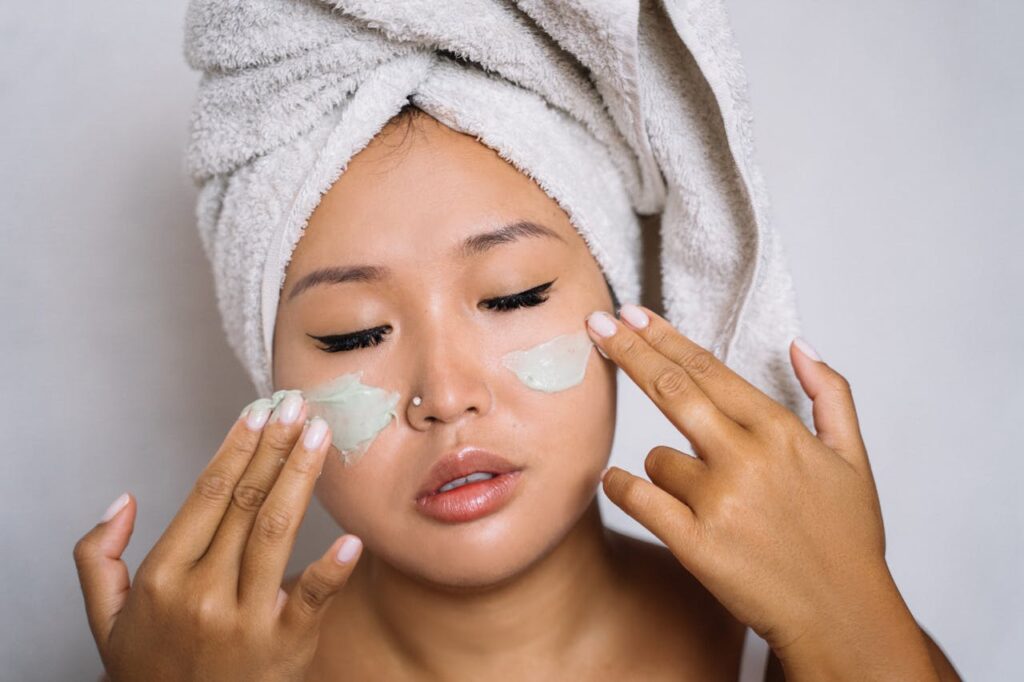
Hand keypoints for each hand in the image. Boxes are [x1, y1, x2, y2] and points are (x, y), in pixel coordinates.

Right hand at [72, 395, 362, 680]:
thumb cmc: (152, 668)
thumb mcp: (106, 617)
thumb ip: (98, 557)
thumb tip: (122, 502)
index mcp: (163, 576)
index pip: (207, 494)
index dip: (236, 448)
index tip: (258, 412)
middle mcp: (203, 592)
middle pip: (245, 502)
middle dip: (275, 447)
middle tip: (297, 406)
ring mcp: (245, 618)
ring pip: (276, 531)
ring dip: (300, 477)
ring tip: (319, 436)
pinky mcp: (283, 642)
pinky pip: (312, 598)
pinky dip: (332, 568)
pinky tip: (351, 538)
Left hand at [586, 304, 917, 660]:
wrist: (841, 617)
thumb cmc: (846, 540)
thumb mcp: (854, 459)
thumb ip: (831, 395)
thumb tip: (800, 345)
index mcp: (781, 431)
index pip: (708, 369)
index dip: (663, 338)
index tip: (632, 314)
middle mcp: (747, 457)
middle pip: (672, 388)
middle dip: (627, 349)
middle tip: (595, 323)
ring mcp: (719, 499)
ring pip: (656, 456)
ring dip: (663, 467)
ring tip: (706, 503)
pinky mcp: (695, 542)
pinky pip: (636, 496)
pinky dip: (622, 487)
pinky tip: (623, 486)